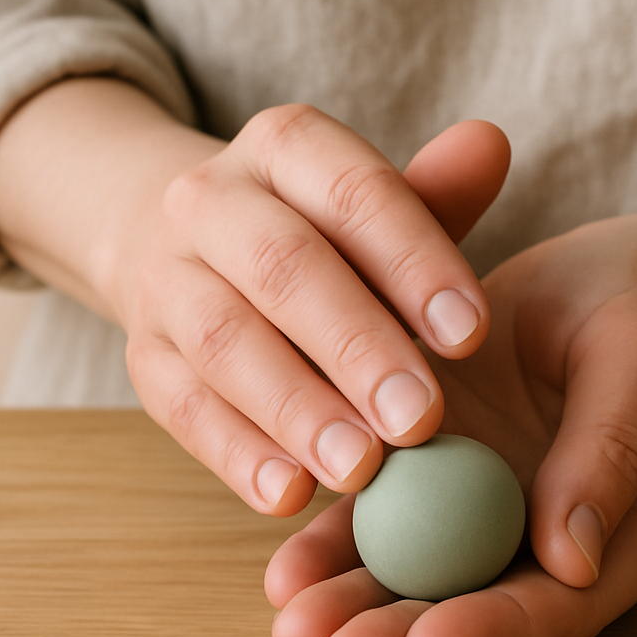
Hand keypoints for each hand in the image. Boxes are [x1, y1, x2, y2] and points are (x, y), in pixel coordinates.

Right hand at [117, 102, 509, 513]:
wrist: (194, 246)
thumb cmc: (317, 234)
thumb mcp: (375, 207)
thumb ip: (436, 193)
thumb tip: (492, 142)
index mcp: (285, 145)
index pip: (354, 191)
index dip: (415, 261)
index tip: (471, 334)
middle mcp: (211, 198)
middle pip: (284, 266)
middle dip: (357, 346)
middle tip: (420, 418)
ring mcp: (166, 276)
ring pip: (225, 340)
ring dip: (296, 409)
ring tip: (361, 470)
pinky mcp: (143, 352)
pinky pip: (181, 405)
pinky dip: (236, 453)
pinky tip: (290, 495)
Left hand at [265, 189, 636, 636]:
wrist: (603, 269)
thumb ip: (612, 450)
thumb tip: (570, 559)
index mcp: (631, 528)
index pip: (565, 603)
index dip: (497, 631)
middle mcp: (553, 532)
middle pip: (482, 604)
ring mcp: (491, 501)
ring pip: (423, 569)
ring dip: (357, 604)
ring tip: (296, 630)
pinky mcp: (440, 464)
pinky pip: (388, 509)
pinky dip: (340, 540)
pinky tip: (290, 566)